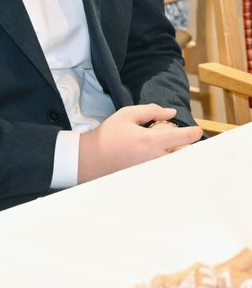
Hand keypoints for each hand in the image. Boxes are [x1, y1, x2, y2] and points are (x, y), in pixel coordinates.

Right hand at [77, 104, 200, 182]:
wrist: (91, 158)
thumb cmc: (108, 134)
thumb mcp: (126, 114)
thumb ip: (151, 110)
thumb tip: (171, 113)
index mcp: (152, 140)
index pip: (186, 137)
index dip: (194, 132)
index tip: (195, 130)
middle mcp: (156, 157)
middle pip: (187, 154)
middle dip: (187, 146)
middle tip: (181, 140)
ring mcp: (153, 170)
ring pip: (178, 164)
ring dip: (179, 156)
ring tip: (172, 150)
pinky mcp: (148, 177)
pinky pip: (167, 171)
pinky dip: (168, 164)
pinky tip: (160, 159)